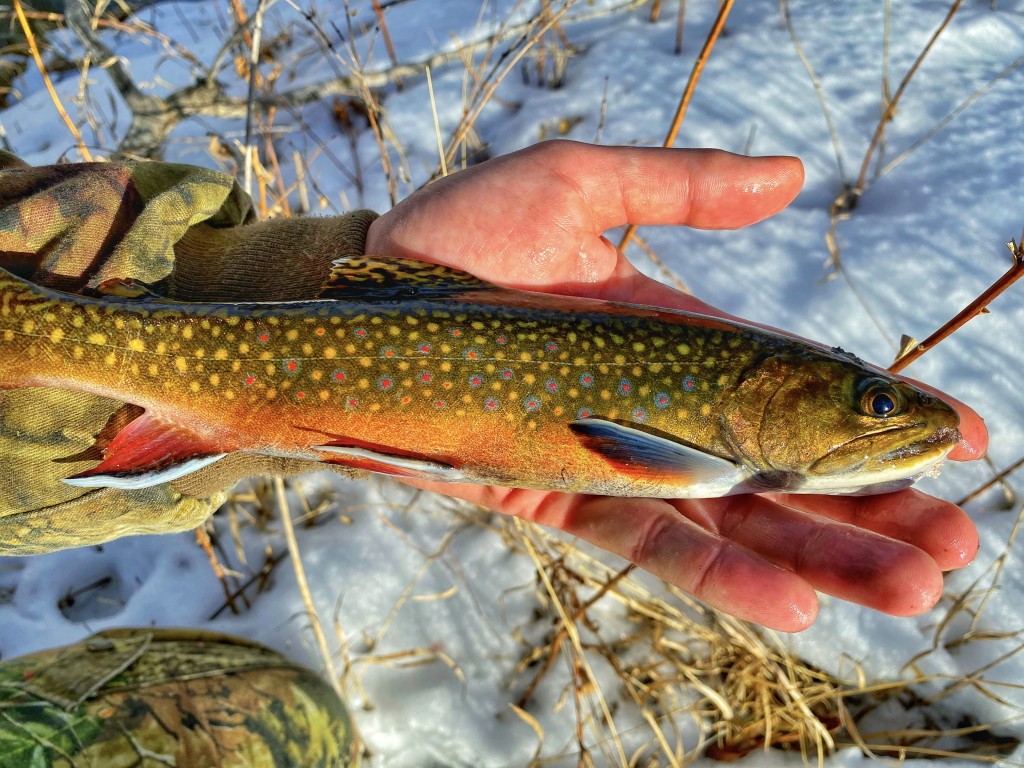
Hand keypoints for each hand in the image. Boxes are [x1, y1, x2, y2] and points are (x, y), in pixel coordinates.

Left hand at [365, 140, 985, 630]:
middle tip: (957, 544)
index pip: (796, 385)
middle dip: (871, 509)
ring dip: (821, 556)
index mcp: (678, 337)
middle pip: (781, 468)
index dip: (873, 416)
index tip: (959, 437)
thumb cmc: (462, 233)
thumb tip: (793, 175)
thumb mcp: (578, 186)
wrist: (360, 299)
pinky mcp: (562, 494)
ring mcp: (614, 456)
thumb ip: (681, 187)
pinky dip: (719, 575)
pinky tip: (795, 602)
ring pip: (732, 519)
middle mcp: (658, 405)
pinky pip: (650, 540)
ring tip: (912, 588)